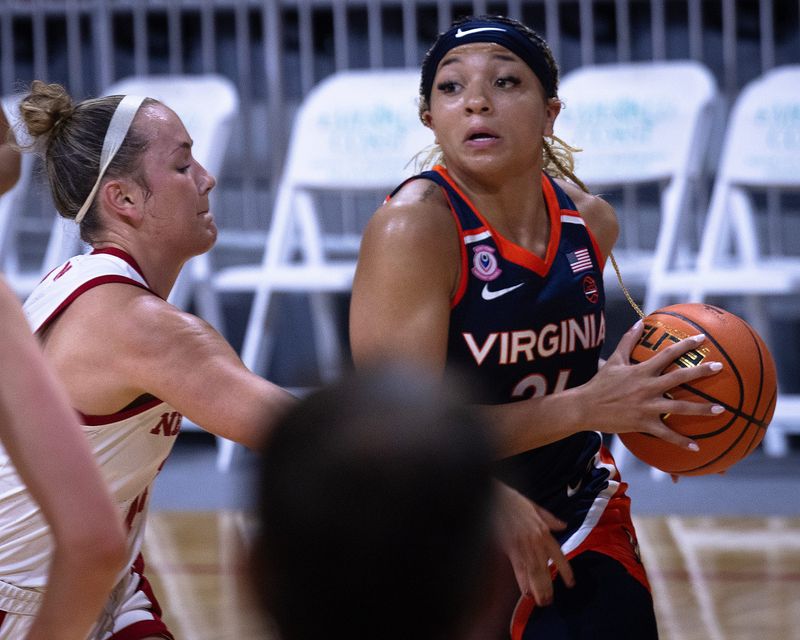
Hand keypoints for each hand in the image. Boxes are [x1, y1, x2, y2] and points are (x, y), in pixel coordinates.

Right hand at [494, 482, 573, 605]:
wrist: (494, 497)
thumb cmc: (512, 500)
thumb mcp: (534, 506)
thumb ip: (550, 518)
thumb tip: (563, 525)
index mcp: (543, 531)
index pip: (558, 555)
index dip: (565, 570)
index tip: (570, 583)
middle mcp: (536, 541)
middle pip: (545, 569)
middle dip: (548, 586)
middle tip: (550, 601)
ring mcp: (522, 546)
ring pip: (533, 572)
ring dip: (538, 588)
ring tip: (541, 601)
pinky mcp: (509, 548)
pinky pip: (518, 568)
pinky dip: (522, 581)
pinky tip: (525, 592)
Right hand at [577, 320, 722, 450]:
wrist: (585, 407)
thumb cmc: (599, 383)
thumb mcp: (613, 360)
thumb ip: (628, 340)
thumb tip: (640, 322)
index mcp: (641, 370)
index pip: (667, 354)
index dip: (685, 345)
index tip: (702, 339)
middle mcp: (647, 387)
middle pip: (679, 377)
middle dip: (701, 372)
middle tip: (719, 367)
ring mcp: (647, 406)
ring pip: (679, 407)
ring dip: (701, 409)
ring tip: (721, 409)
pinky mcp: (643, 423)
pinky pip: (666, 433)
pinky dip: (681, 441)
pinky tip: (697, 447)